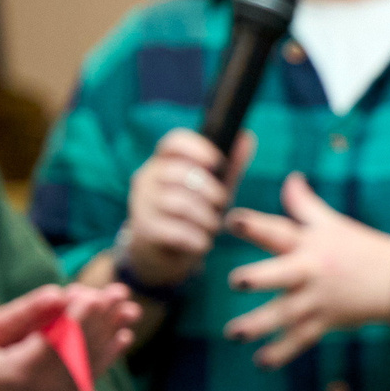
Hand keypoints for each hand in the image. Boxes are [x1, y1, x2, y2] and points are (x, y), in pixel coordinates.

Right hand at [0, 282, 140, 390]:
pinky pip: (91, 373)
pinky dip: (109, 354)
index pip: (57, 343)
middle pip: (82, 349)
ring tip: (131, 307)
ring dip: (112, 332)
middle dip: (102, 318)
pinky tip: (125, 335)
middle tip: (120, 292)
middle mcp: (45, 386)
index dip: (76, 319)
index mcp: (21, 372)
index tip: (92, 294)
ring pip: (93, 360)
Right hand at [124, 129, 255, 288]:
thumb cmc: (192, 213)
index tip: (216, 161)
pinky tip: (201, 242)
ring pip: (180, 203)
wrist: (162, 253)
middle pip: (180, 173)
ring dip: (206, 218)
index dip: (196, 147)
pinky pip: (177, 230)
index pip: (173, 142)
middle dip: (210, 191)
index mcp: (164, 162)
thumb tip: (247, 137)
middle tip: (221, 204)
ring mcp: (142, 203)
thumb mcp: (213, 188)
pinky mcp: (144, 229)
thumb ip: (229, 166)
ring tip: (212, 226)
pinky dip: (197, 238)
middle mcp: (147, 178)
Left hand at [224, 173, 389, 367]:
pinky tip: (261, 362)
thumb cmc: (360, 247)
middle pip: (282, 274)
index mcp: (309, 243)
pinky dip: (282, 352)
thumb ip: (304, 204)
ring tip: (233, 334)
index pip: (278, 230)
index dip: (254, 225)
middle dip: (261, 278)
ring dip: (259, 324)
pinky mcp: (326, 321)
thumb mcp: (332, 223)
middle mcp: (311, 271)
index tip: (231, 221)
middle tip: (238, 281)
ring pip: (286, 313)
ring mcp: (319, 299)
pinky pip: (301, 339)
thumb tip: (290, 177)